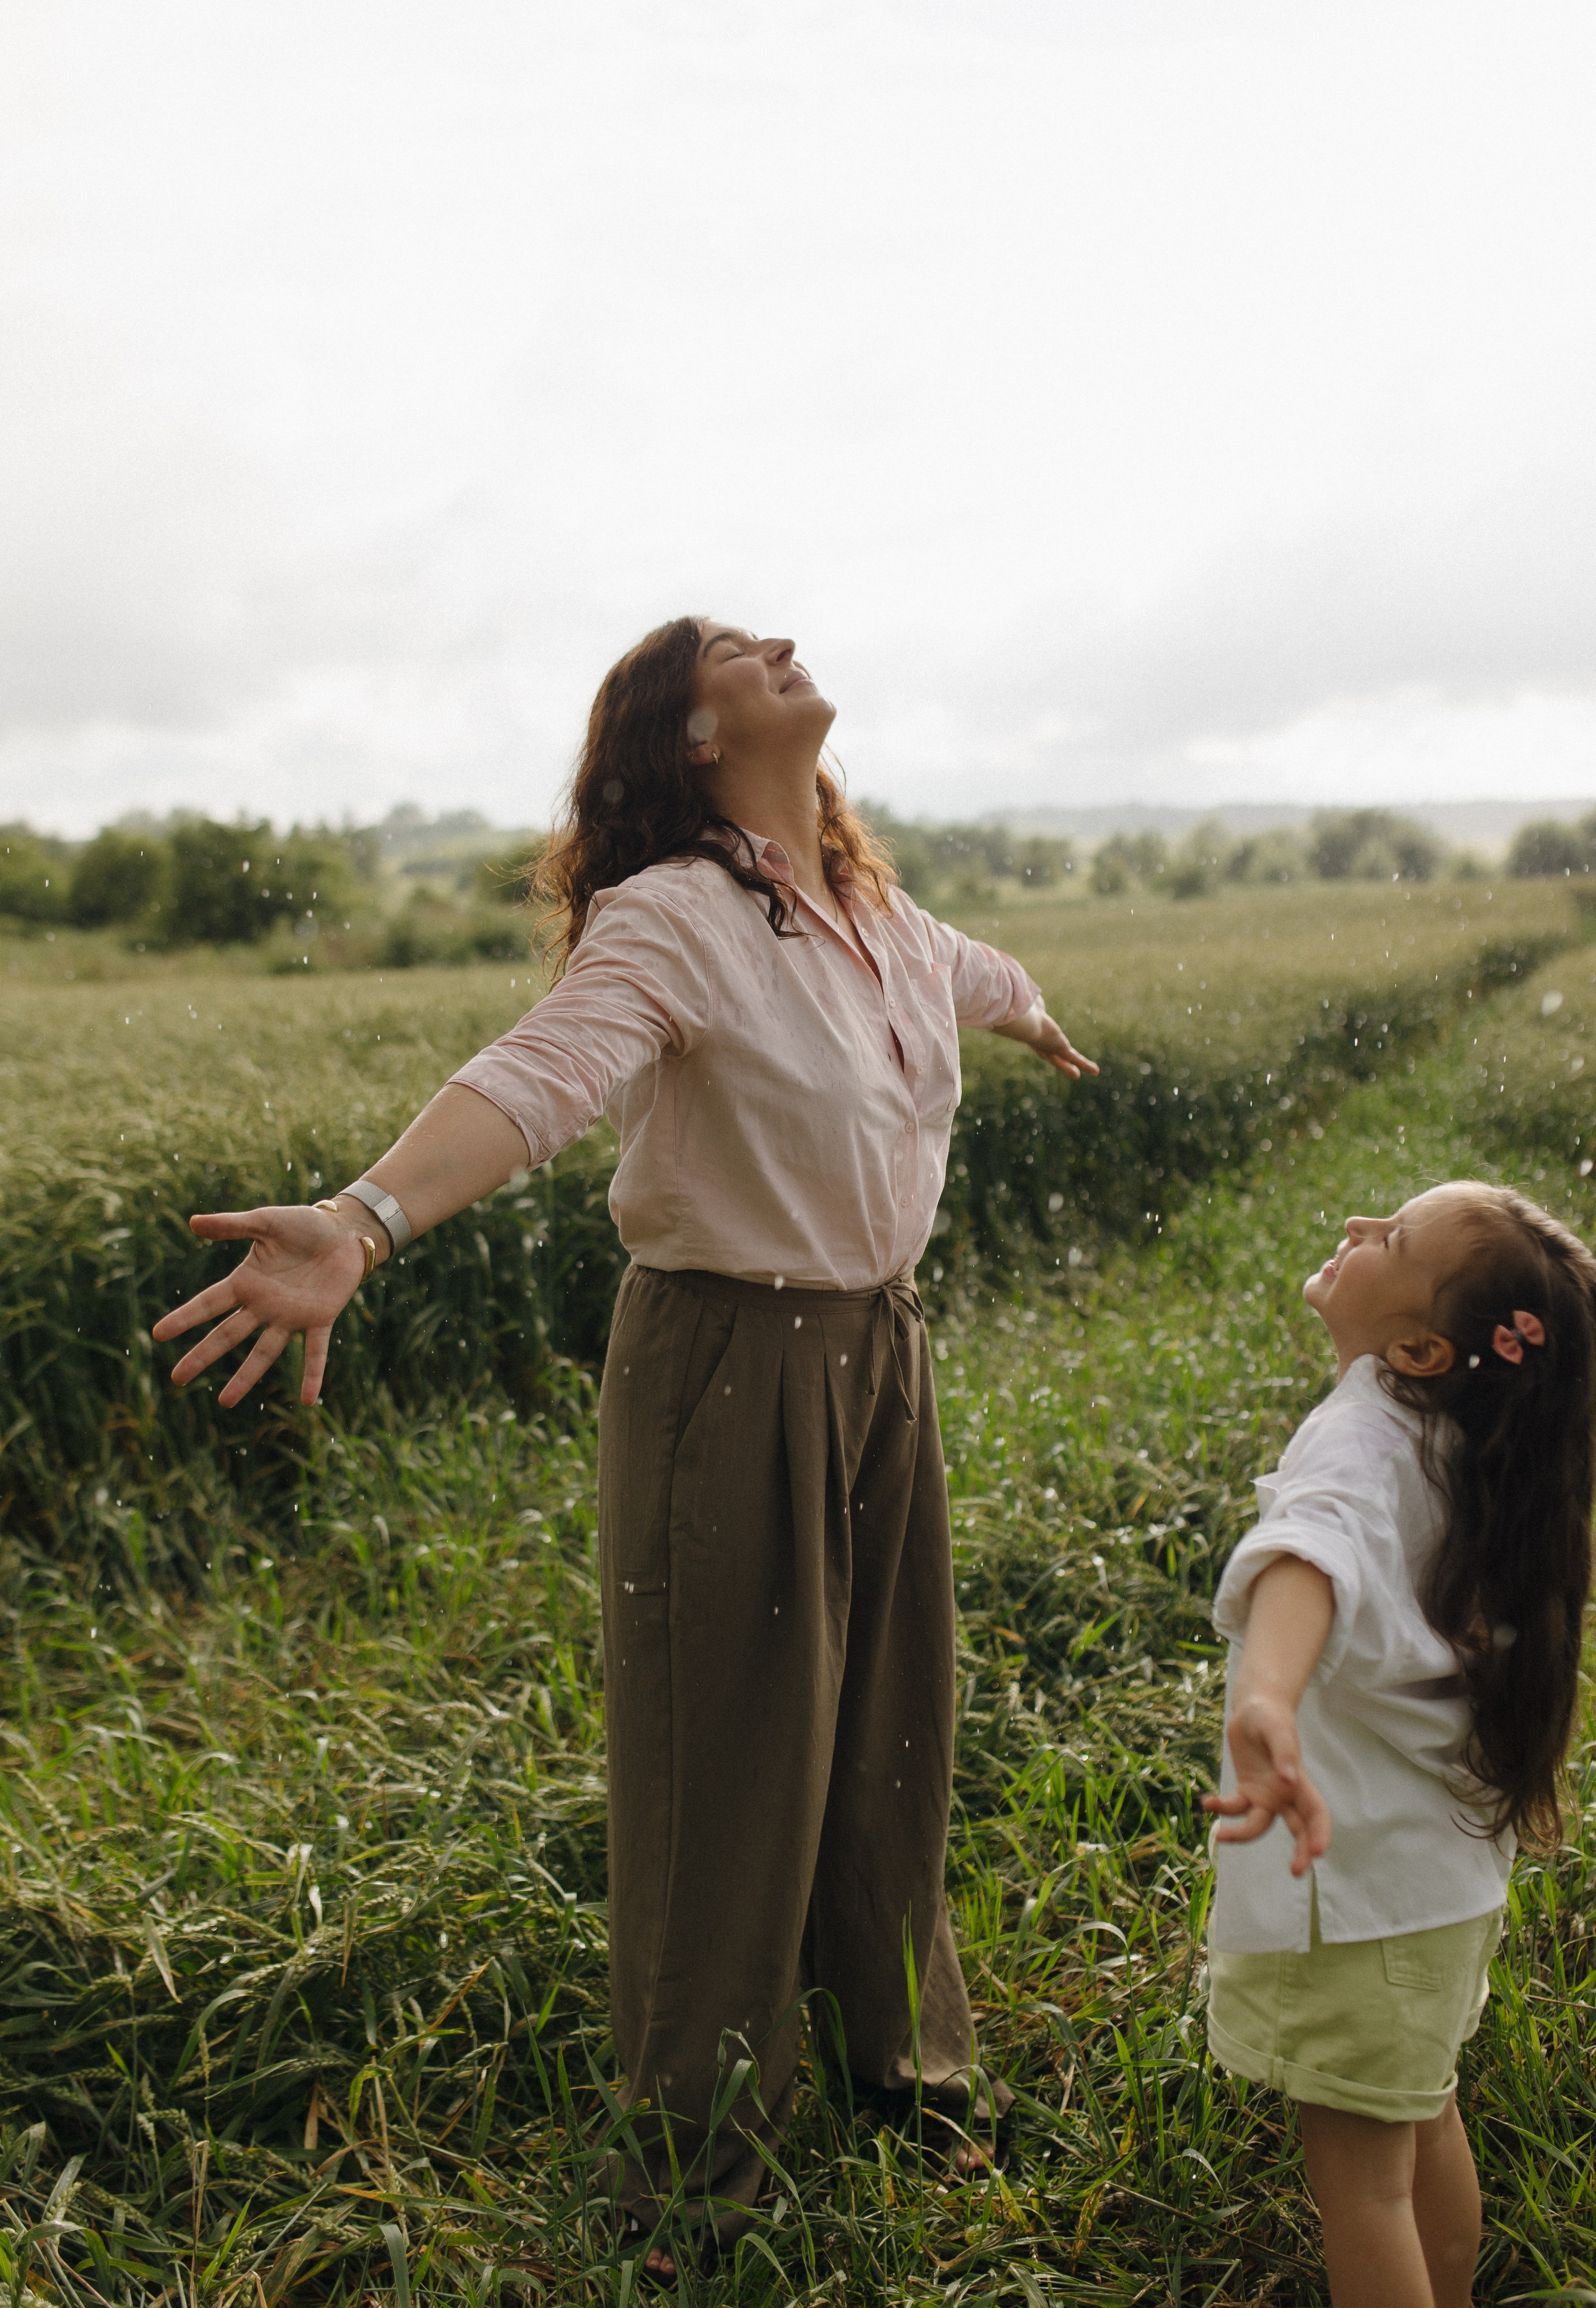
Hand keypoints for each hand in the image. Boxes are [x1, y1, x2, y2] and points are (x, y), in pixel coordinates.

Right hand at [151, 1204, 374, 1408]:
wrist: (344, 1231)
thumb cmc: (304, 1224)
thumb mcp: (265, 1222)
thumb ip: (232, 1225)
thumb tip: (192, 1222)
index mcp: (247, 1282)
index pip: (208, 1303)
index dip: (184, 1318)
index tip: (158, 1334)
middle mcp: (264, 1305)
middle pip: (228, 1335)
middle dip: (203, 1356)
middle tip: (177, 1379)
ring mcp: (291, 1316)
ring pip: (264, 1352)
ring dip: (246, 1377)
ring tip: (226, 1402)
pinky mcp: (320, 1319)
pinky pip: (315, 1352)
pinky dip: (312, 1375)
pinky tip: (308, 1400)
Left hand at [994, 1000, 1099, 1080]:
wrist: (1021, 1019)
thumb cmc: (1019, 1006)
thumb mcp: (1026, 999)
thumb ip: (1028, 996)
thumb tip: (1024, 986)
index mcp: (1030, 1029)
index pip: (1037, 1038)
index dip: (1042, 1044)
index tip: (1046, 1050)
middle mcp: (1038, 1041)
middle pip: (1048, 1054)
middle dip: (1056, 1061)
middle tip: (1062, 1068)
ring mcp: (1049, 1047)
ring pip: (1062, 1059)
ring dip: (1070, 1067)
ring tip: (1078, 1075)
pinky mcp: (1060, 1049)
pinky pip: (1075, 1059)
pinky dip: (1085, 1065)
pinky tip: (1095, 1071)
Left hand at [1201, 1693, 1331, 1876]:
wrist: (1252, 1709)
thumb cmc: (1270, 1717)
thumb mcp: (1277, 1730)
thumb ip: (1284, 1753)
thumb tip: (1289, 1780)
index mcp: (1299, 1781)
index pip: (1316, 1812)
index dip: (1320, 1833)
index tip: (1318, 1852)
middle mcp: (1284, 1794)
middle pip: (1298, 1828)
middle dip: (1301, 1852)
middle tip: (1297, 1872)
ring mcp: (1265, 1795)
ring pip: (1260, 1825)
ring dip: (1242, 1834)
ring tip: (1220, 1836)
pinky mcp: (1246, 1790)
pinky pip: (1235, 1807)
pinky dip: (1221, 1808)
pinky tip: (1206, 1802)